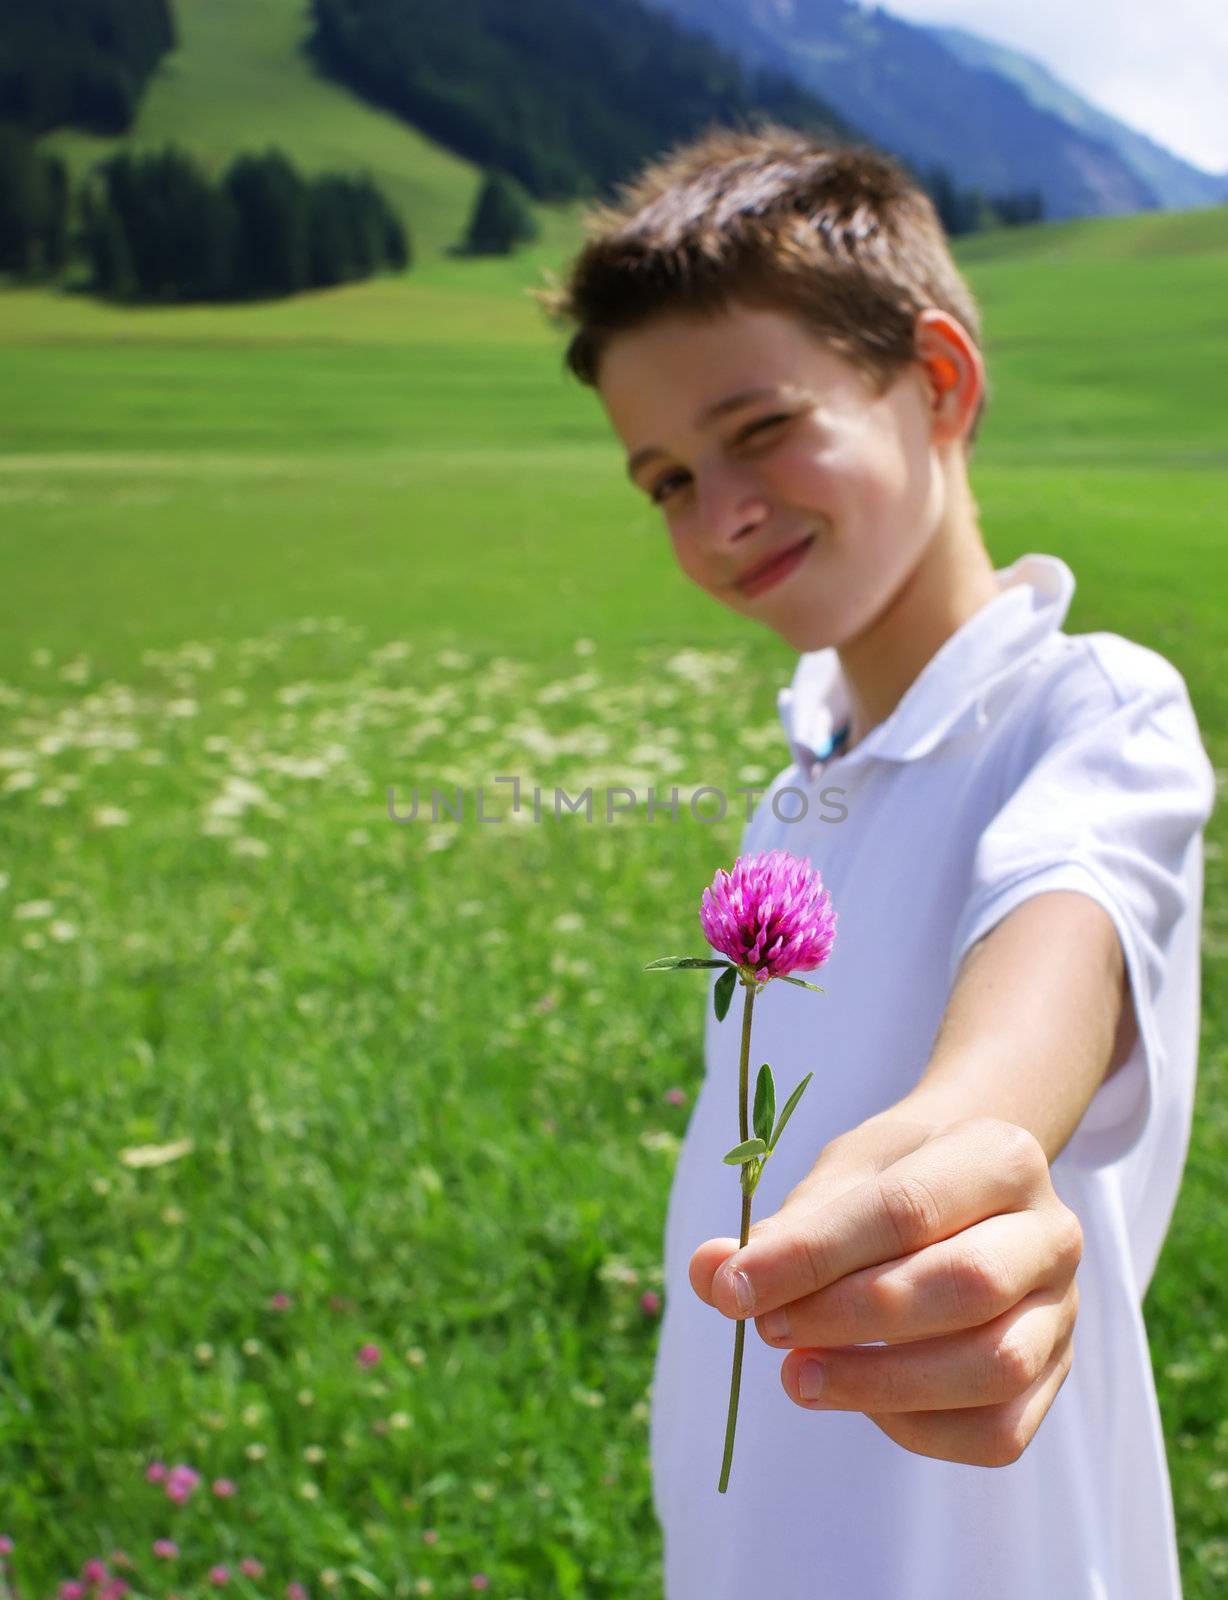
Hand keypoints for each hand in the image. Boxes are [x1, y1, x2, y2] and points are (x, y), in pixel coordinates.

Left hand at [689, 1113, 1082, 1466]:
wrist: (965, 1190)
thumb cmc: (893, 1181)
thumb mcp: (836, 1179)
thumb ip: (778, 1230)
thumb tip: (707, 1273)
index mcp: (1001, 1154)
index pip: (905, 1209)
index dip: (812, 1256)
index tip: (733, 1288)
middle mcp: (1052, 1231)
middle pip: (962, 1286)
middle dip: (848, 1318)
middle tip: (768, 1331)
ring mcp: (1063, 1309)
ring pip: (993, 1366)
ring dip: (881, 1382)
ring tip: (799, 1378)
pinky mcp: (1055, 1376)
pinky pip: (997, 1431)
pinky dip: (917, 1427)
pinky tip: (858, 1400)